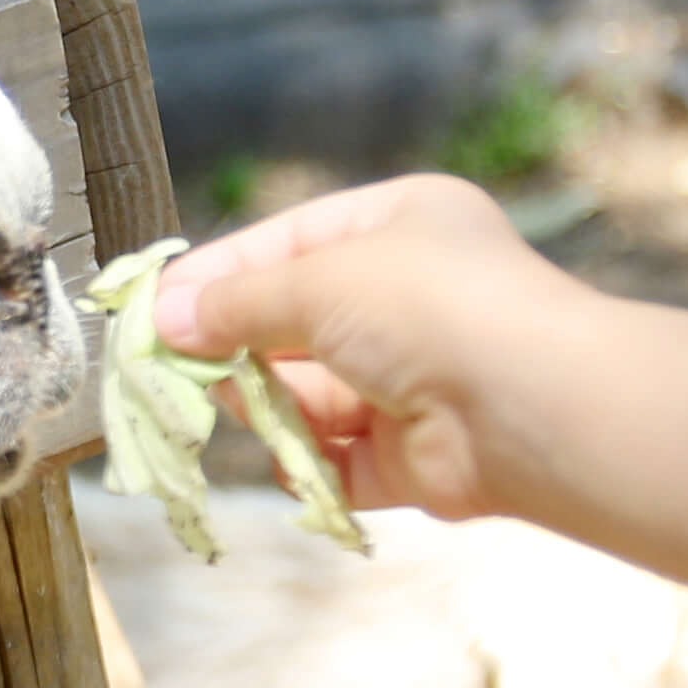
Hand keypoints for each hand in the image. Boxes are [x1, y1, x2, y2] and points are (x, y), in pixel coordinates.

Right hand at [149, 172, 584, 524]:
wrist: (532, 407)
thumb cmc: (431, 309)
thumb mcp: (319, 281)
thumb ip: (238, 303)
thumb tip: (167, 322)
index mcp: (402, 225)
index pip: (291, 242)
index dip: (221, 273)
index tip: (156, 306)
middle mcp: (412, 299)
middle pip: (297, 322)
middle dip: (236, 345)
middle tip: (166, 367)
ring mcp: (416, 380)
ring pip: (312, 395)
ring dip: (267, 403)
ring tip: (230, 405)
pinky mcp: (415, 455)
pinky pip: (340, 459)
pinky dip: (306, 462)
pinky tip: (281, 457)